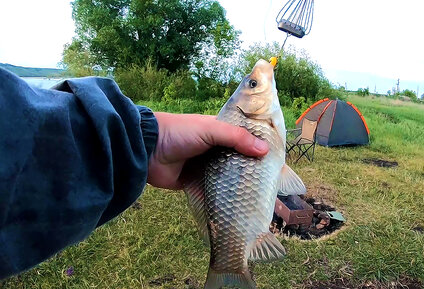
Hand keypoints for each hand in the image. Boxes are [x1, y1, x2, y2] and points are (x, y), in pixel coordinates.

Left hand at [147, 112, 268, 189]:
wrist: (146, 150)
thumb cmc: (179, 132)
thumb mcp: (210, 129)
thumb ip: (237, 138)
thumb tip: (265, 150)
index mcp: (220, 132)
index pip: (245, 138)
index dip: (259, 146)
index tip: (277, 158)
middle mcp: (215, 149)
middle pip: (239, 160)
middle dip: (252, 170)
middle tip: (272, 182)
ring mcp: (206, 167)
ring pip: (229, 177)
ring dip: (240, 185)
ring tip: (261, 196)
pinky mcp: (196, 183)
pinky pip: (214, 192)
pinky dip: (224, 198)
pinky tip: (239, 206)